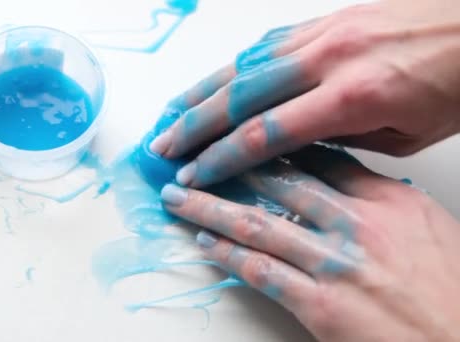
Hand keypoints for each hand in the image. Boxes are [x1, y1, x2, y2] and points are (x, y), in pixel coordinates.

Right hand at [150, 0, 459, 187]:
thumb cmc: (454, 83)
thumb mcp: (407, 135)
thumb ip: (343, 142)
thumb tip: (298, 148)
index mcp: (351, 95)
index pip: (264, 134)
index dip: (222, 158)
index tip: (195, 175)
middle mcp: (326, 58)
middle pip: (239, 97)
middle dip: (194, 126)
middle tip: (163, 148)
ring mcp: (321, 34)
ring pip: (242, 66)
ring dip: (200, 93)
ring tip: (169, 116)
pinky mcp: (322, 20)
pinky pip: (264, 45)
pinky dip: (230, 67)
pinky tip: (210, 83)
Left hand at [159, 144, 459, 340]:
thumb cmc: (454, 290)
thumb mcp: (427, 227)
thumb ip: (381, 199)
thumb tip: (342, 182)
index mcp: (387, 200)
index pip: (317, 160)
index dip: (270, 147)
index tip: (238, 139)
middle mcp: (357, 224)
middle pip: (278, 184)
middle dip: (228, 167)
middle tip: (194, 157)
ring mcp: (335, 264)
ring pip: (257, 223)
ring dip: (209, 208)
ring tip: (178, 196)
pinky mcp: (320, 305)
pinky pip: (261, 271)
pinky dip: (228, 254)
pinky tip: (205, 242)